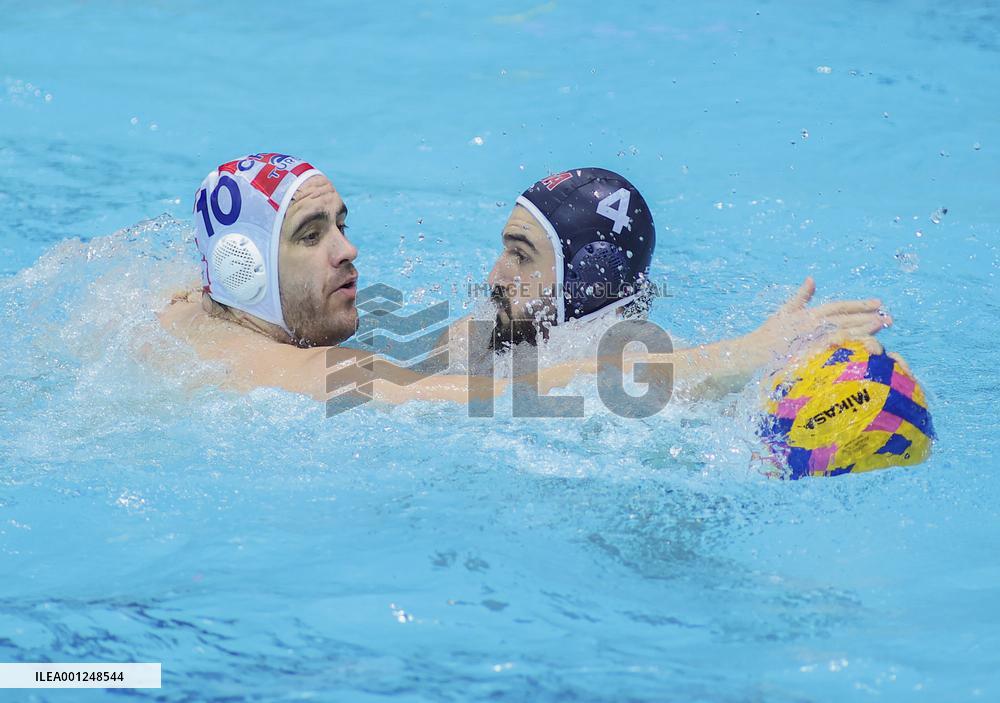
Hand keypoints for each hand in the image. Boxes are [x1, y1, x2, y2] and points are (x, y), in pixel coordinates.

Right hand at [744, 277, 891, 364]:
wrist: (748, 355)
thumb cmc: (766, 336)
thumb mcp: (783, 312)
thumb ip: (800, 297)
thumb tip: (811, 279)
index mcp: (807, 314)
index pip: (838, 307)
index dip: (859, 304)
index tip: (878, 303)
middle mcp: (810, 324)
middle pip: (845, 319)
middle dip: (868, 317)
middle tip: (890, 317)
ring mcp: (808, 339)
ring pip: (843, 332)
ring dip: (863, 330)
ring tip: (882, 328)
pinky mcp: (806, 354)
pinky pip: (832, 349)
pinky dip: (848, 346)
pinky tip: (863, 347)